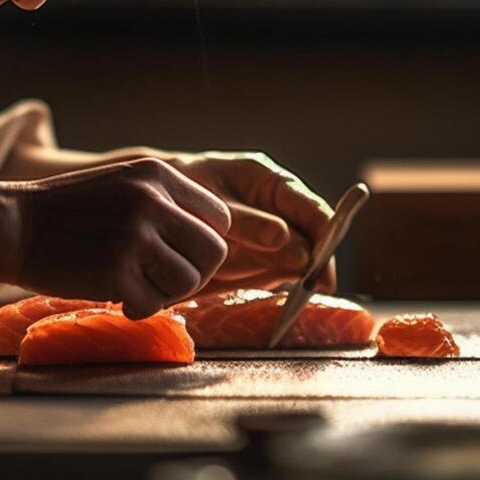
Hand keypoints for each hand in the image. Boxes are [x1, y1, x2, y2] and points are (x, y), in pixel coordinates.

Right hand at [10, 158, 230, 318]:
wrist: (11, 226)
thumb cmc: (67, 213)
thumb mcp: (122, 185)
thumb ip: (165, 204)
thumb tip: (211, 243)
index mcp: (158, 175)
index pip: (218, 218)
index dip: (203, 244)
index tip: (177, 256)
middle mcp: (152, 201)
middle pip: (213, 252)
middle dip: (194, 274)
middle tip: (163, 281)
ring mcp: (135, 236)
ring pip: (189, 282)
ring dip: (168, 294)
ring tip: (139, 288)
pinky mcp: (116, 272)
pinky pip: (155, 306)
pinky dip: (141, 310)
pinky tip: (118, 299)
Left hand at [163, 151, 336, 291]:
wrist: (154, 206)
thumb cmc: (183, 192)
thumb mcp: (212, 201)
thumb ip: (249, 222)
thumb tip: (290, 243)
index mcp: (269, 180)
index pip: (308, 205)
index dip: (325, 230)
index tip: (325, 252)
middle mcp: (278, 208)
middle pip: (312, 235)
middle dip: (318, 259)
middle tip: (317, 283)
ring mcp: (273, 235)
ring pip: (301, 258)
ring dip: (305, 276)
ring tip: (306, 291)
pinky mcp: (264, 259)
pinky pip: (281, 274)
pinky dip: (286, 287)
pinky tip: (290, 298)